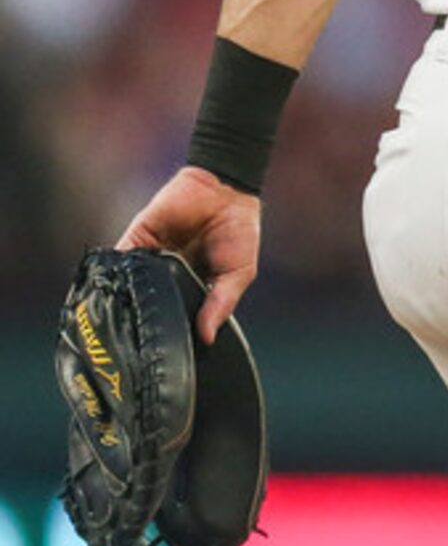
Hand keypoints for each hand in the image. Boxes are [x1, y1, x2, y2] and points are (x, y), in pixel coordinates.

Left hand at [117, 167, 260, 343]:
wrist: (224, 190)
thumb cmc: (239, 230)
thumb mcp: (238, 273)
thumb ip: (221, 304)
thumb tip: (206, 338)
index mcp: (191, 287)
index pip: (175, 315)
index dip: (171, 333)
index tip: (166, 356)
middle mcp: (166, 276)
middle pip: (149, 305)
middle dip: (145, 322)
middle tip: (141, 347)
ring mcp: (148, 261)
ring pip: (129, 289)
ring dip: (126, 304)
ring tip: (123, 328)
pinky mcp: (135, 243)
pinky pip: (117, 265)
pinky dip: (111, 279)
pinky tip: (111, 297)